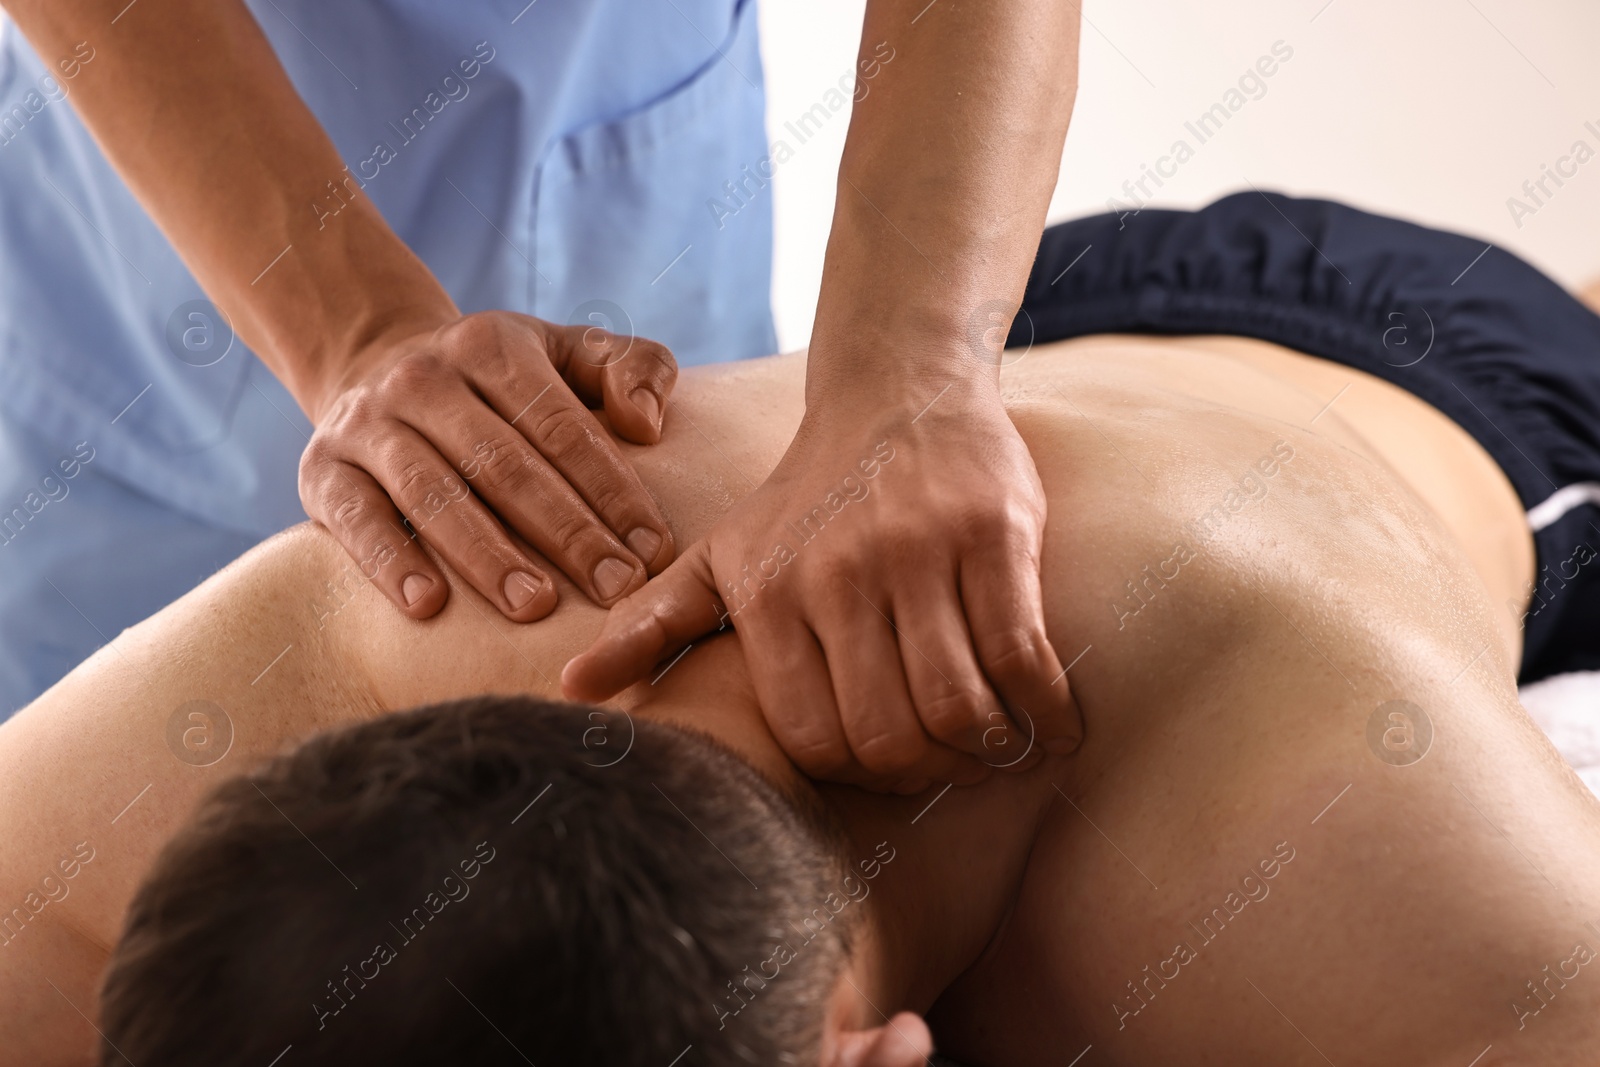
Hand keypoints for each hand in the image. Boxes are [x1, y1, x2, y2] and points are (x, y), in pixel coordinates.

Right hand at [298, 310, 677, 620]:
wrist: (374, 365)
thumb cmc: (501, 380)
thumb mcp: (567, 353)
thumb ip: (631, 367)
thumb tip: (646, 424)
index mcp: (491, 348)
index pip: (561, 426)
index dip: (611, 489)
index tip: (653, 550)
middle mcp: (423, 380)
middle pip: (504, 465)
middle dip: (566, 532)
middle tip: (615, 589)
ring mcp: (368, 425)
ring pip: (433, 495)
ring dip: (487, 556)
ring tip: (535, 606)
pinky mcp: (322, 471)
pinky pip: (356, 520)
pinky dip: (390, 562)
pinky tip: (428, 606)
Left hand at [561, 373, 1082, 790]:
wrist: (895, 391)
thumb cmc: (805, 497)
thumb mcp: (718, 554)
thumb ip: (651, 624)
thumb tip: (573, 691)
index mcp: (771, 593)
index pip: (816, 738)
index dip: (861, 772)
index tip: (891, 768)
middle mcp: (838, 575)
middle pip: (891, 735)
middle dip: (928, 773)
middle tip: (950, 766)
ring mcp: (919, 552)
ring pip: (960, 706)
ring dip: (987, 750)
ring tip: (996, 745)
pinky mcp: (992, 533)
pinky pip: (1025, 656)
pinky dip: (1047, 712)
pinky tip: (1054, 726)